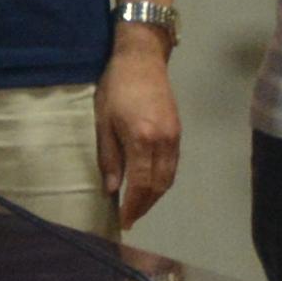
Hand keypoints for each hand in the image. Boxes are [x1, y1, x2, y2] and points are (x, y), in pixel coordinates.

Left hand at [94, 38, 181, 223]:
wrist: (142, 59)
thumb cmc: (115, 87)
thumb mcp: (103, 121)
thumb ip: (109, 157)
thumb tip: (112, 189)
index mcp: (141, 139)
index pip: (140, 184)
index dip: (133, 206)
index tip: (124, 221)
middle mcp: (163, 142)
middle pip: (159, 186)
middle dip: (145, 205)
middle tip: (131, 218)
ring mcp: (174, 138)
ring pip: (169, 178)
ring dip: (155, 196)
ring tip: (139, 206)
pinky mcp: (178, 132)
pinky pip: (173, 165)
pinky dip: (163, 180)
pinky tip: (151, 185)